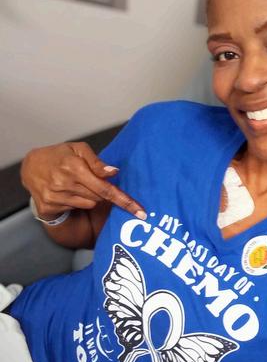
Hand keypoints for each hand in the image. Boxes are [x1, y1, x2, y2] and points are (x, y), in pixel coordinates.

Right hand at [21, 142, 145, 220]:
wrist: (30, 166)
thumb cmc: (59, 155)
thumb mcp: (78, 149)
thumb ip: (97, 162)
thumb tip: (114, 172)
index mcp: (74, 167)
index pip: (106, 188)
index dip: (124, 201)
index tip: (140, 212)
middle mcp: (64, 183)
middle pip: (100, 197)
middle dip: (102, 191)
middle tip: (91, 180)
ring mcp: (55, 197)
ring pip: (89, 204)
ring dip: (90, 196)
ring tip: (77, 183)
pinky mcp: (48, 207)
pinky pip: (76, 208)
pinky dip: (77, 201)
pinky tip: (67, 190)